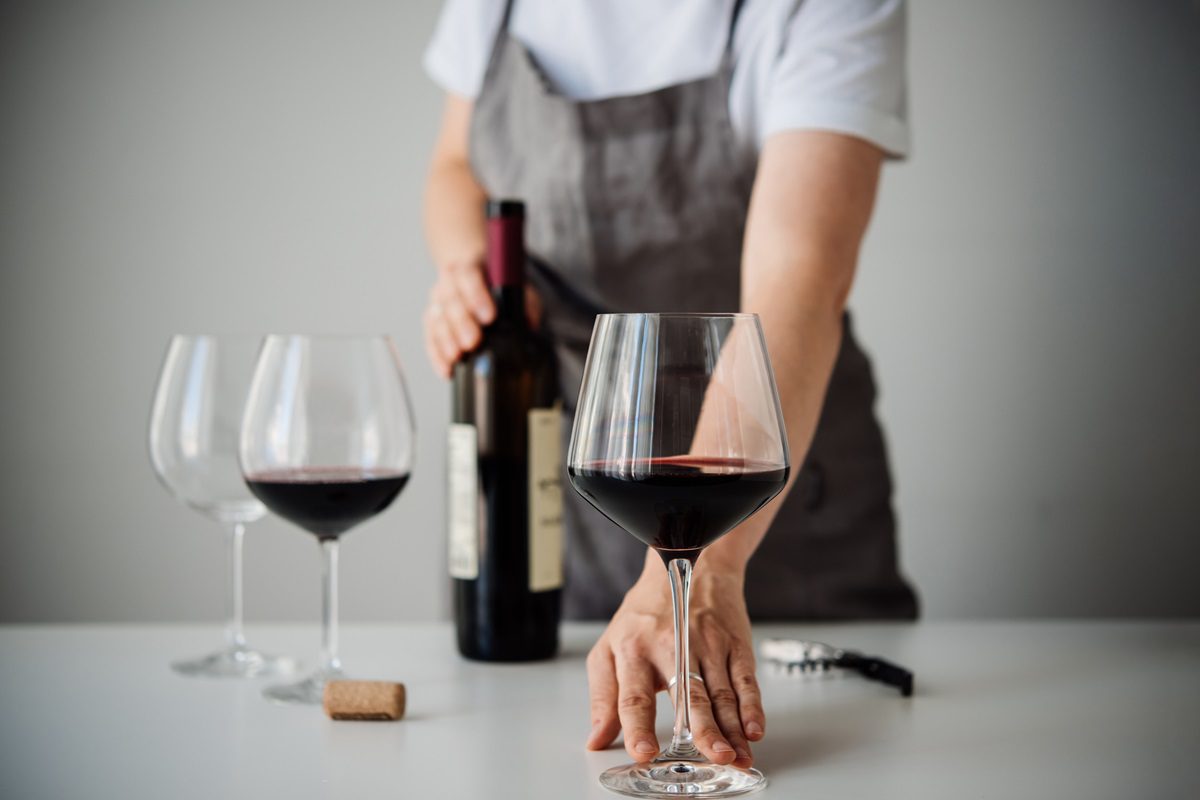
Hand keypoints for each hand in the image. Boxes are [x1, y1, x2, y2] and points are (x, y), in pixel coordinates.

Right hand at [422, 253, 542, 377]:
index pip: (469, 276)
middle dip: (461, 323)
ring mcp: (438, 301)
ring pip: (437, 319)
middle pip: (450, 300)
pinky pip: (430, 337)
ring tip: (456, 357)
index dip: (477, 296)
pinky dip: (437, 355)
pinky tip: (447, 369)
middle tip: (472, 342)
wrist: (476, 276)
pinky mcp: (432, 321)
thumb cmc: (498, 284)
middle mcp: (449, 282)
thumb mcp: (518, 286)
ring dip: (446, 340)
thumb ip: (527, 302)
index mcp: (470, 267)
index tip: (489, 317)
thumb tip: (530, 324)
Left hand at [585, 564, 764, 767]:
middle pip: (688, 694)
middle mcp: (671, 646)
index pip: (634, 695)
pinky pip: (745, 680)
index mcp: (634, 650)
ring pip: (721, 693)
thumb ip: (603, 698)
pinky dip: (752, 707)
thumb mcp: (610, 649)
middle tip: (711, 757)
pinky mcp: (734, 644)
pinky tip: (754, 729)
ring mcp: (706, 644)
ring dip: (732, 729)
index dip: (638, 726)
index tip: (644, 751)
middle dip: (703, 730)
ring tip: (735, 756)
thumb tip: (597, 739)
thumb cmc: (645, 614)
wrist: (685, 566)